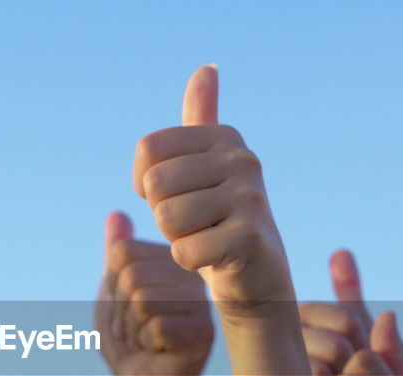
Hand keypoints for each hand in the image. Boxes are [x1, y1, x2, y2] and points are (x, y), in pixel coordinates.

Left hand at [96, 211, 213, 375]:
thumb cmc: (125, 340)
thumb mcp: (112, 293)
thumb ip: (116, 257)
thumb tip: (116, 214)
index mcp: (169, 260)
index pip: (123, 252)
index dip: (110, 287)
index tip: (124, 308)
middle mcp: (189, 276)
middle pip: (132, 275)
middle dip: (119, 311)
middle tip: (134, 330)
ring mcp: (200, 303)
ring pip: (143, 299)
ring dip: (131, 329)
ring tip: (145, 340)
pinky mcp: (204, 332)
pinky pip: (157, 326)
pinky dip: (146, 344)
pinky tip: (159, 351)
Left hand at [133, 65, 293, 320]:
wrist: (256, 279)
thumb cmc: (218, 223)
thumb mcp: (205, 167)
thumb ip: (201, 120)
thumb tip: (207, 68)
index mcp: (226, 137)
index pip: (148, 150)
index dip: (146, 183)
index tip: (172, 197)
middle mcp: (244, 160)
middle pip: (156, 185)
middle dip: (163, 215)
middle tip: (195, 225)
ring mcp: (250, 198)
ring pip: (168, 219)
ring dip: (177, 239)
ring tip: (206, 239)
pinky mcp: (250, 239)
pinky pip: (185, 251)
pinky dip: (190, 262)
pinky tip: (214, 260)